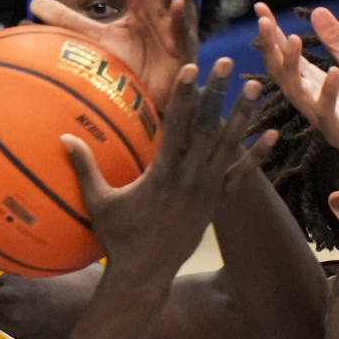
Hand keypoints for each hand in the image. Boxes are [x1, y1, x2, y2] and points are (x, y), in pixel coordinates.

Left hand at [29, 0, 197, 113]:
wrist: (147, 101)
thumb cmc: (129, 67)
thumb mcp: (95, 39)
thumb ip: (68, 21)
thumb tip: (33, 3)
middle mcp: (157, 5)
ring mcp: (172, 24)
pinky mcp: (183, 48)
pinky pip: (182, 30)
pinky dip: (181, 16)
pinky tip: (178, 1)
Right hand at [62, 58, 272, 285]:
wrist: (145, 275)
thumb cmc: (119, 239)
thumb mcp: (99, 202)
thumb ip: (84, 168)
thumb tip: (64, 137)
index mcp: (162, 174)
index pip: (175, 126)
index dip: (184, 96)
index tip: (192, 68)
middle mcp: (189, 180)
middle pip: (206, 128)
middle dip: (217, 93)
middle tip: (226, 63)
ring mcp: (206, 192)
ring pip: (228, 147)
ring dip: (243, 115)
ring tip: (256, 86)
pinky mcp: (216, 205)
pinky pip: (241, 177)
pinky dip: (257, 156)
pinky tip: (273, 135)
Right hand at [255, 3, 338, 176]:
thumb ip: (338, 45)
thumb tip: (318, 11)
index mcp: (316, 86)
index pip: (287, 56)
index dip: (273, 33)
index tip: (261, 6)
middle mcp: (313, 102)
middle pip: (282, 73)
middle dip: (271, 48)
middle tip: (262, 20)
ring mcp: (324, 119)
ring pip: (297, 93)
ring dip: (292, 67)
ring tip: (292, 39)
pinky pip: (328, 113)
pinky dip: (329, 92)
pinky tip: (332, 71)